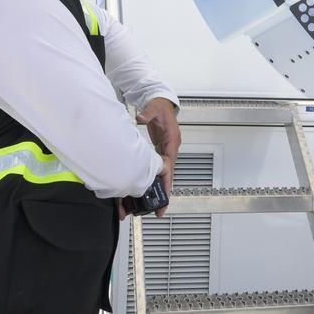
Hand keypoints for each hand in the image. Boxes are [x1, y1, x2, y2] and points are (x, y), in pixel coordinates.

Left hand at [137, 98, 179, 218]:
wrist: (161, 102)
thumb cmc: (159, 107)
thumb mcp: (153, 109)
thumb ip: (147, 114)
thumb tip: (141, 117)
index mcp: (172, 141)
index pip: (171, 164)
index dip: (168, 179)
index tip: (165, 191)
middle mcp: (171, 148)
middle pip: (169, 175)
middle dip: (166, 193)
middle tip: (161, 210)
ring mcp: (167, 151)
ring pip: (165, 174)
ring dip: (161, 189)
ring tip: (156, 207)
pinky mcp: (161, 151)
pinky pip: (159, 169)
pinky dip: (155, 180)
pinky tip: (149, 189)